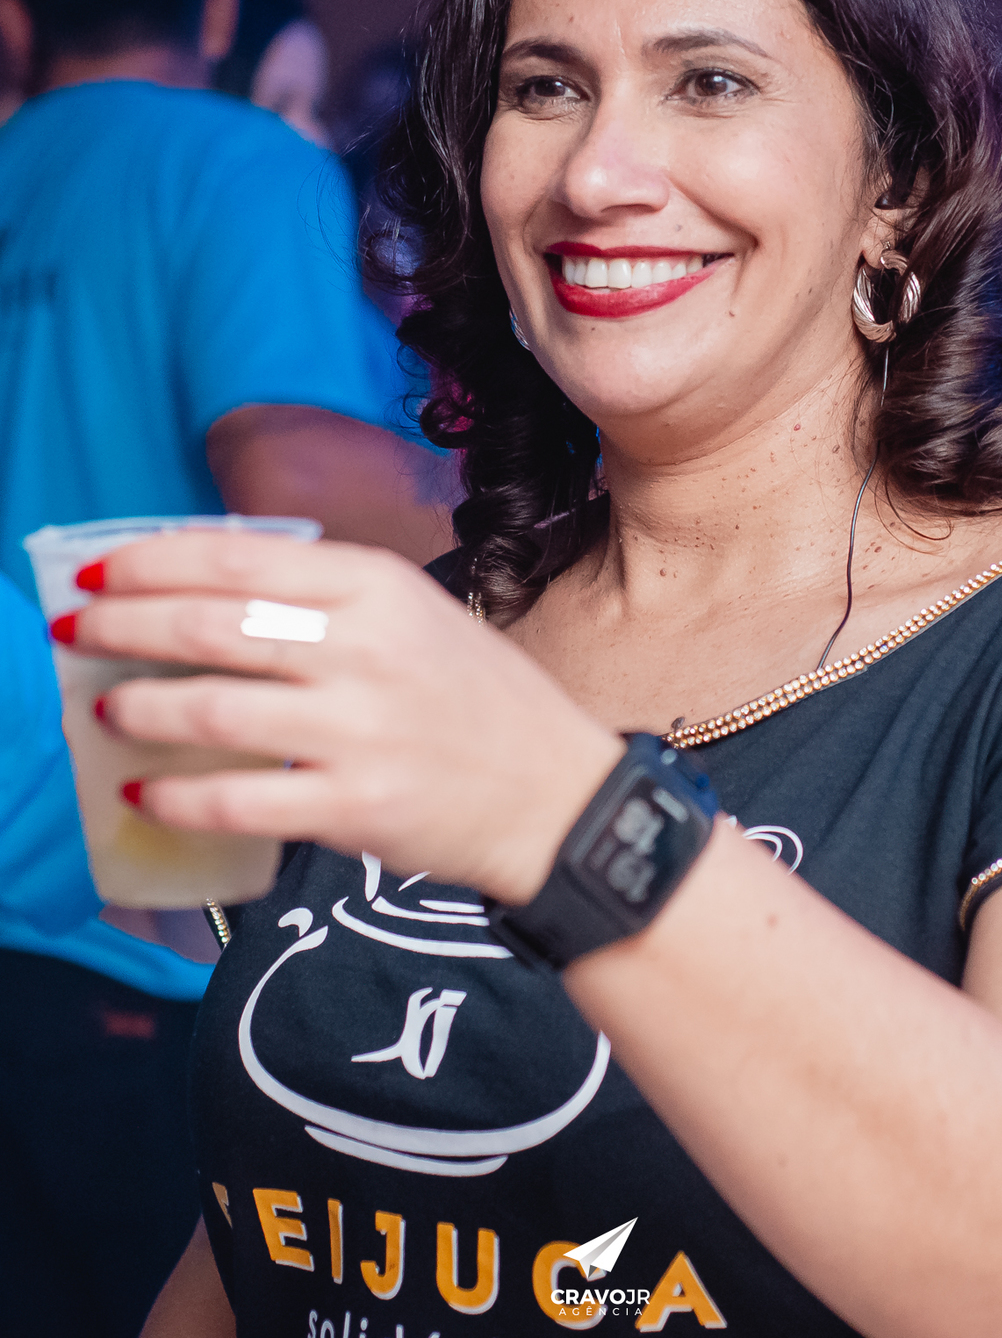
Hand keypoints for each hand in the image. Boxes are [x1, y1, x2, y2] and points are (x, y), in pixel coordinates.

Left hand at [69, 531, 622, 902]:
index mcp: (380, 588)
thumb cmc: (480, 700)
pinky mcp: (356, 808)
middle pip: (213, 625)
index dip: (153, 561)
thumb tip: (209, 587)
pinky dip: (177, 795)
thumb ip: (328, 596)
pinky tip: (146, 790)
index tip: (99, 570)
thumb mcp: (418, 614)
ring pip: (212, 708)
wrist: (558, 798)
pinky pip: (239, 798)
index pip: (241, 558)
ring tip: (107, 707)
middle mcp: (367, 650)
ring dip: (141, 706)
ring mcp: (361, 730)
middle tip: (78, 630)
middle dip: (124, 624)